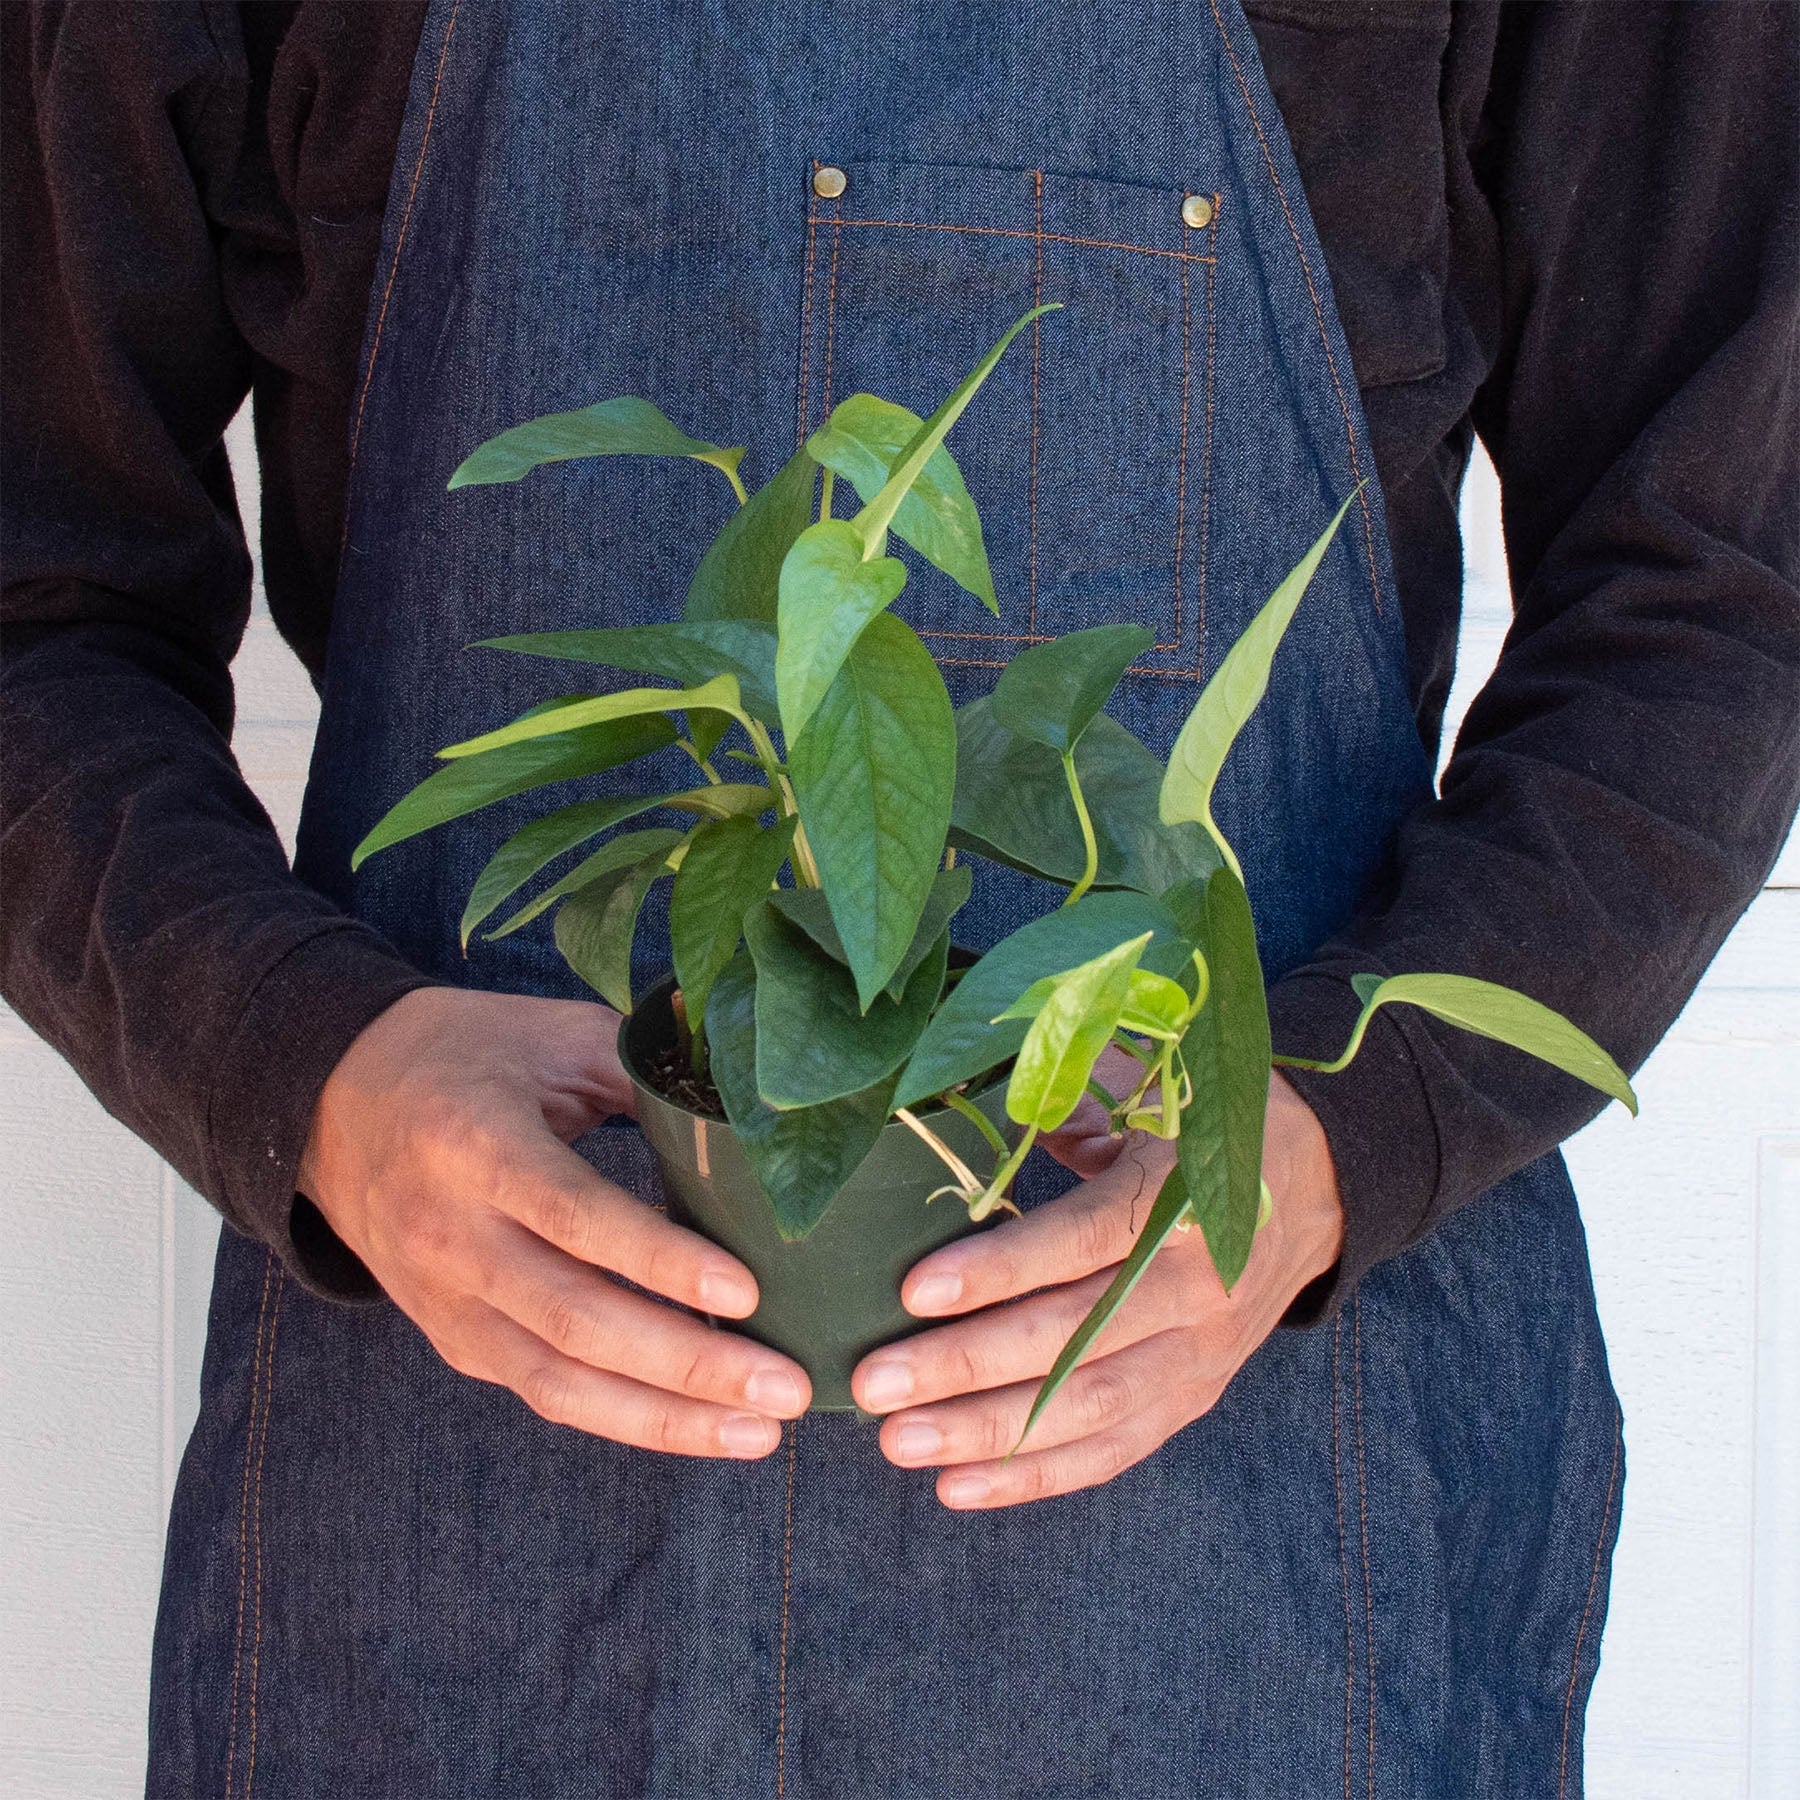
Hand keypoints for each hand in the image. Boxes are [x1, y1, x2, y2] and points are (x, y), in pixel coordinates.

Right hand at [299, 986, 809, 1455]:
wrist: (330, 1101)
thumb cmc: (464, 1054)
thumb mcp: (552, 1036)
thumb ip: (643, 1073)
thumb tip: (751, 1117)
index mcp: (475, 1144)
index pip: (574, 1216)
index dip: (660, 1261)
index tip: (747, 1291)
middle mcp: (451, 1234)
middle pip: (573, 1319)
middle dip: (686, 1364)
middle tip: (784, 1386)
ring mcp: (445, 1299)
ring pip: (556, 1380)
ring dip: (663, 1418)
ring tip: (758, 1430)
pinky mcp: (453, 1338)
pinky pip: (541, 1392)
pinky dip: (621, 1417)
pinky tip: (696, 1425)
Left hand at [851, 1052, 1343, 1507]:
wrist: (1320, 1184)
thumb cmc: (1208, 1123)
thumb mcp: (1155, 1085)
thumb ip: (1075, 1097)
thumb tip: (991, 1110)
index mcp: (1183, 1197)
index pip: (1085, 1242)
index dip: (1001, 1268)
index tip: (914, 1291)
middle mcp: (1197, 1285)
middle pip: (1074, 1338)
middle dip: (966, 1367)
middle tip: (875, 1385)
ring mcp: (1201, 1352)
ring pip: (1089, 1406)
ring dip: (989, 1434)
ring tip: (899, 1443)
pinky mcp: (1196, 1395)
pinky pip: (1116, 1447)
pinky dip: (1038, 1474)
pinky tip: (960, 1486)